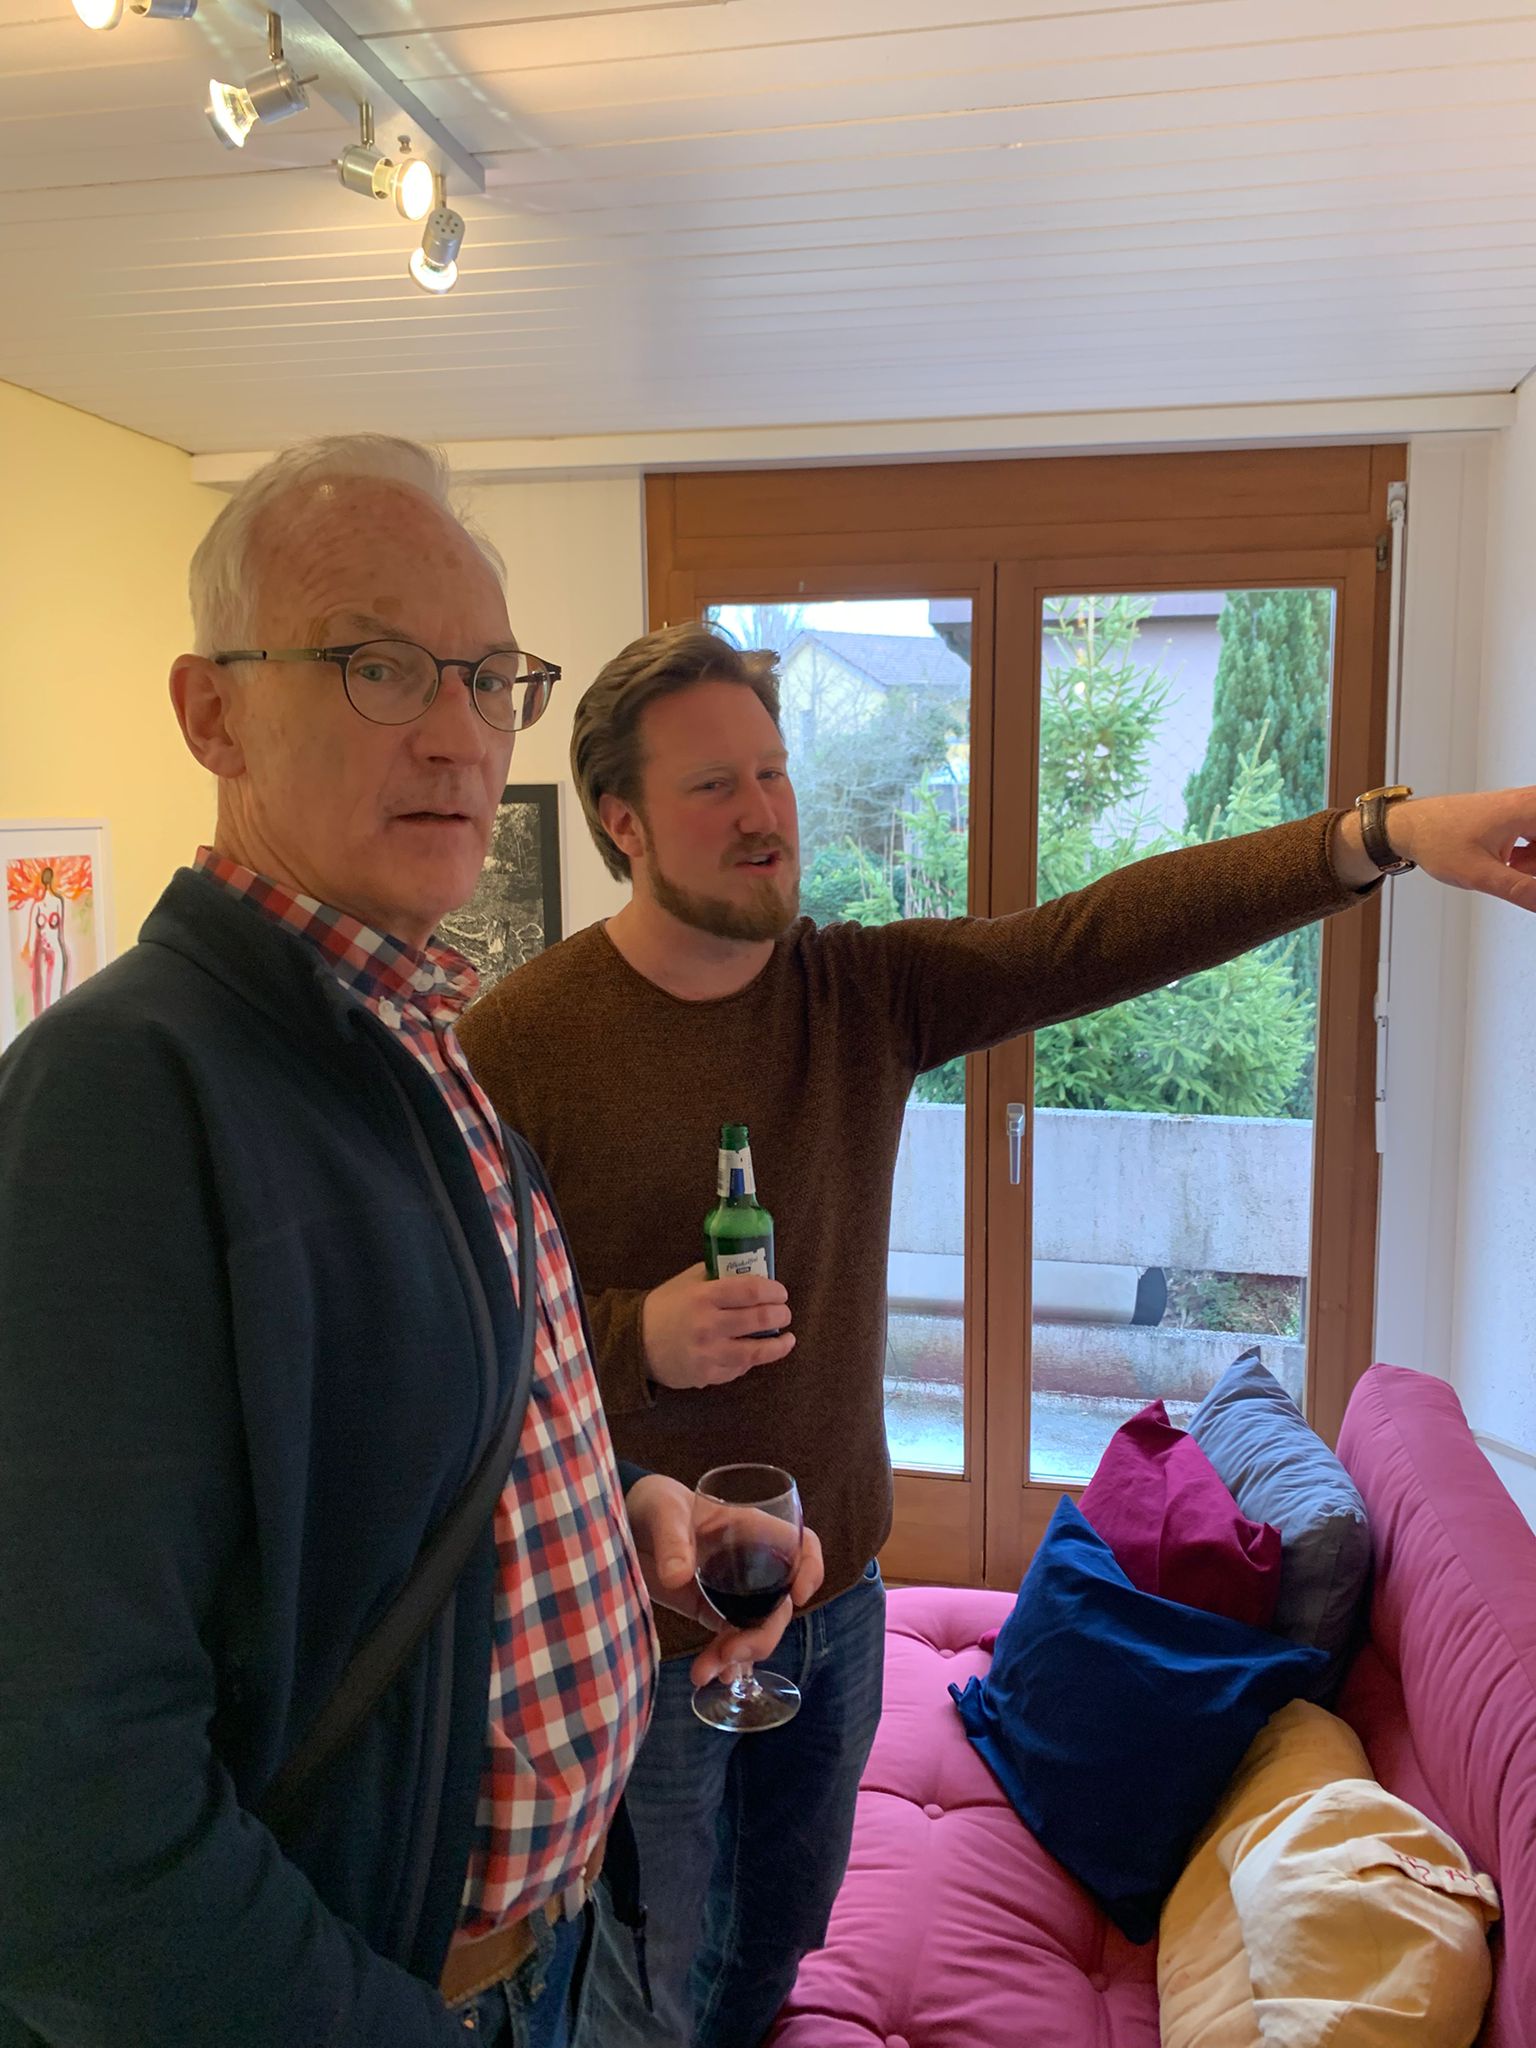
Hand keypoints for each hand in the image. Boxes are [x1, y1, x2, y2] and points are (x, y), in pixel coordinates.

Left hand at [623, 1474, 825, 1686]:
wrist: (624, 1526)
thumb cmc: (653, 1503)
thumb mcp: (661, 1510)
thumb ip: (671, 1540)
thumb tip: (678, 1577)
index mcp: (750, 1528)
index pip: (800, 1544)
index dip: (810, 1568)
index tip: (796, 1598)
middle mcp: (750, 1562)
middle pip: (779, 1603)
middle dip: (762, 1635)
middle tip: (729, 1653)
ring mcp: (732, 1590)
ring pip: (757, 1628)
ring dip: (739, 1655)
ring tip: (703, 1673)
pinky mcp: (710, 1610)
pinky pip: (731, 1639)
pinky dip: (725, 1661)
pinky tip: (709, 1677)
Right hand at [641, 1261, 794, 1389]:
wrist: (635, 1343)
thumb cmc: (665, 1307)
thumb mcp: (687, 1282)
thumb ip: (717, 1276)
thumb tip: (752, 1272)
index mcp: (704, 1296)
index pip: (750, 1291)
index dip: (773, 1291)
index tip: (781, 1292)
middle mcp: (708, 1325)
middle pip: (759, 1319)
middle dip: (780, 1315)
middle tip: (786, 1313)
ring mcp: (708, 1353)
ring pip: (756, 1351)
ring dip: (778, 1345)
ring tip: (788, 1339)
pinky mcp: (707, 1375)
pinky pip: (739, 1368)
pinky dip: (751, 1360)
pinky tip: (757, 1353)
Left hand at [1333, 787, 1535, 910]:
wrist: (1408, 827)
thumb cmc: (1436, 839)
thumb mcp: (1481, 874)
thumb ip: (1522, 891)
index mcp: (1528, 809)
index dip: (1535, 869)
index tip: (1524, 877)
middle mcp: (1528, 803)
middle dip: (1532, 867)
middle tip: (1510, 871)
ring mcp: (1521, 809)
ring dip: (1531, 865)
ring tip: (1505, 868)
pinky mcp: (1514, 817)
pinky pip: (1534, 839)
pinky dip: (1527, 857)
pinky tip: (1508, 865)